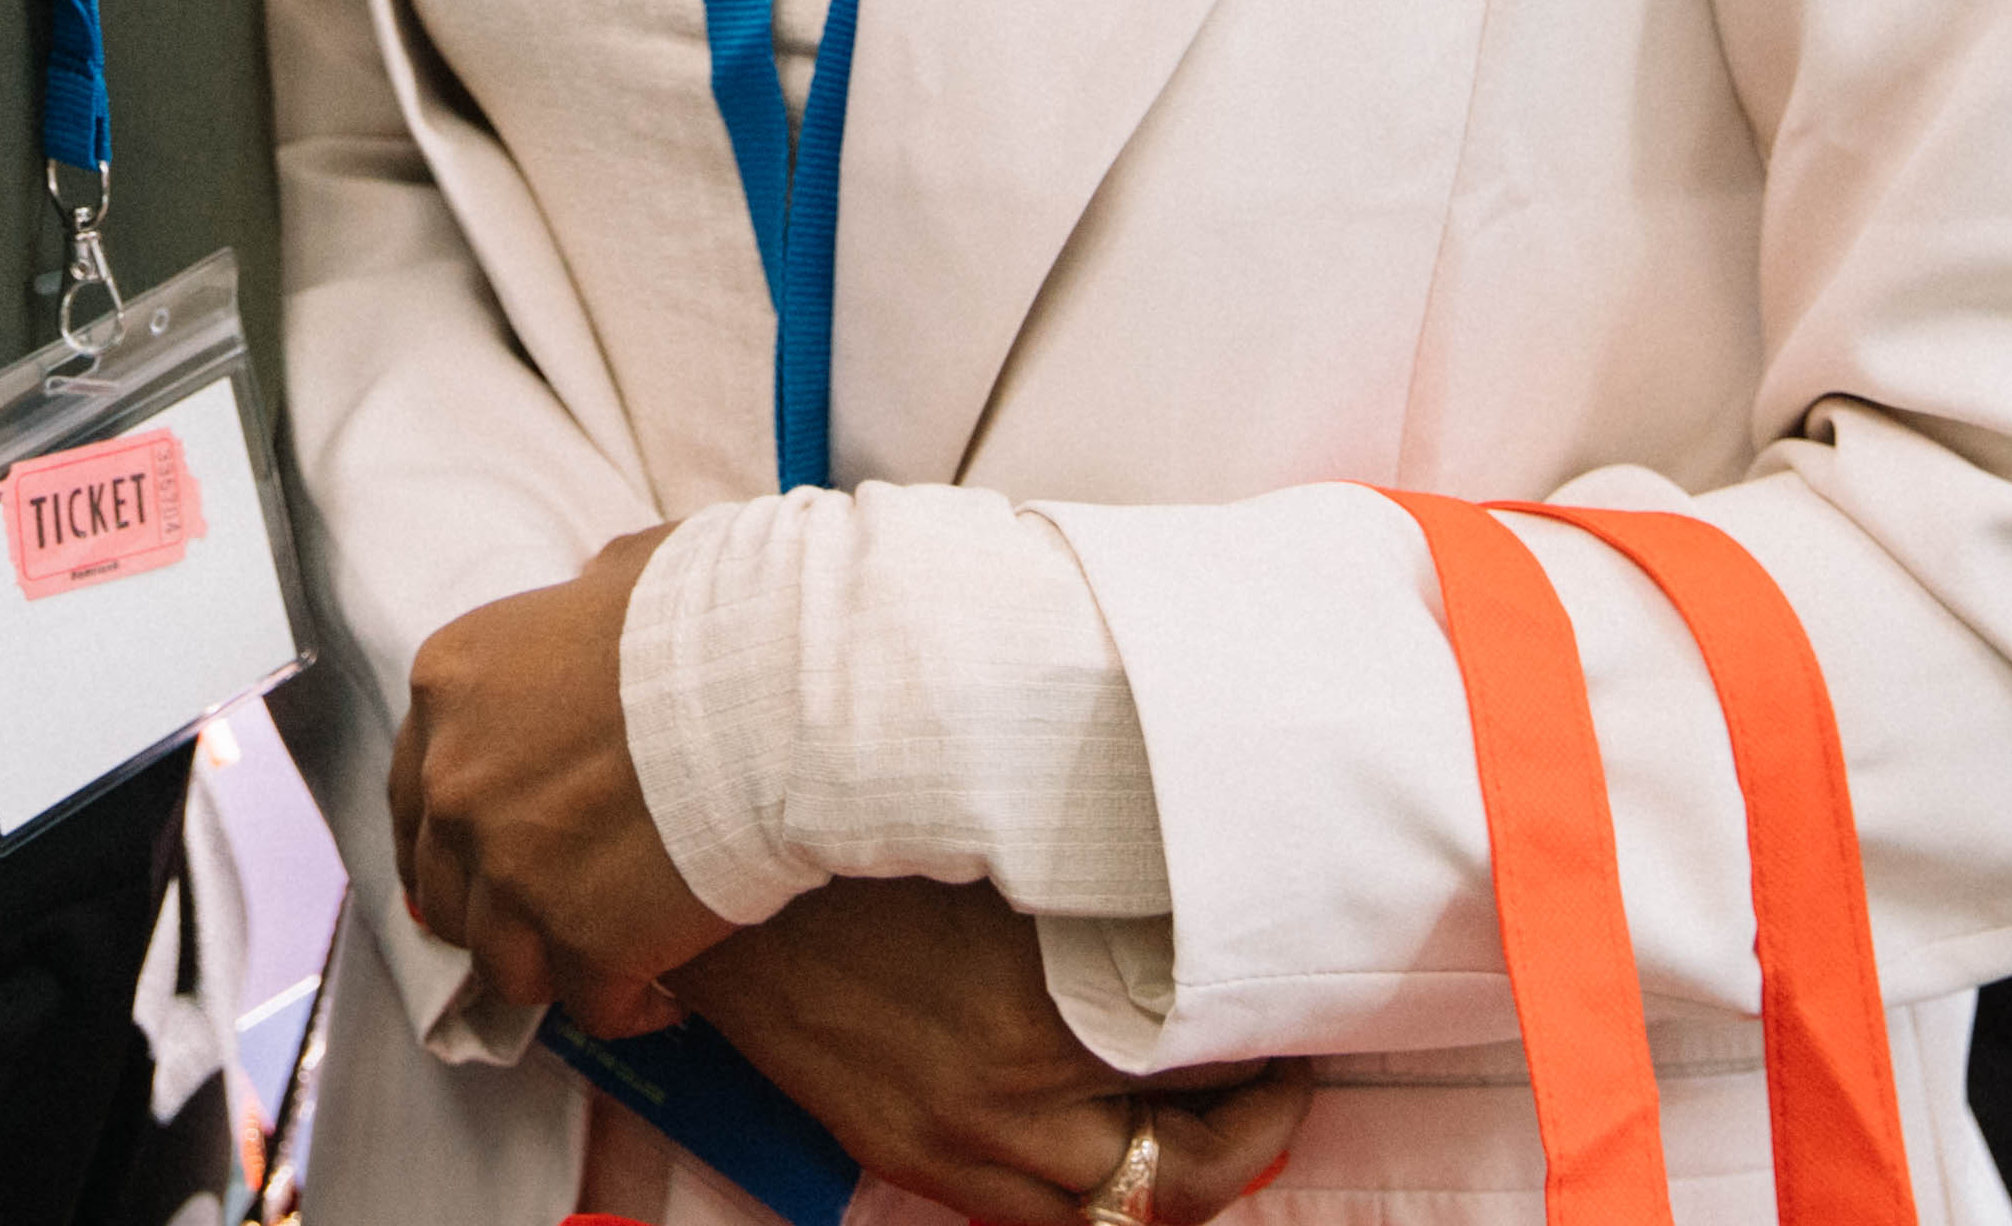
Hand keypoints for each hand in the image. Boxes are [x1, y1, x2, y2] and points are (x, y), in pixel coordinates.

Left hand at [394, 526, 732, 1026]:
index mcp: (451, 685)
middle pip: (445, 886)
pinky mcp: (578, 943)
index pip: (413, 790)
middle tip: (556, 910)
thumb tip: (598, 604)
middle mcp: (457, 783)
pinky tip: (663, 992)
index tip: (486, 859)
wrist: (773, 690)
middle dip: (495, 905)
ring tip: (609, 959)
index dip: (453, 836)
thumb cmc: (715, 617)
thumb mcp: (619, 577)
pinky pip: (586, 1005)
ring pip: (501, 961)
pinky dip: (624, 1005)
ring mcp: (509, 871)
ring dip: (552, 963)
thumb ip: (580, 609)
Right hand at [666, 878, 1311, 1225]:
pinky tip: (1100, 1128)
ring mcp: (941, 1144)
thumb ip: (1111, 889)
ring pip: (1098, 1214)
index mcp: (1034, 1026)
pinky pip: (1020, 1210)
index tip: (1293, 1020)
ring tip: (1202, 1115)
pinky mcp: (897, 1149)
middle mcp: (995, 1109)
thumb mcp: (1008, 842)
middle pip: (1168, 1179)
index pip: (1202, 1082)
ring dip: (1166, 1173)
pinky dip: (1081, 1186)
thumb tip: (1212, 904)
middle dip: (1245, 1138)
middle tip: (1278, 1080)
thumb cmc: (869, 826)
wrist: (718, 855)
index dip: (1268, 1063)